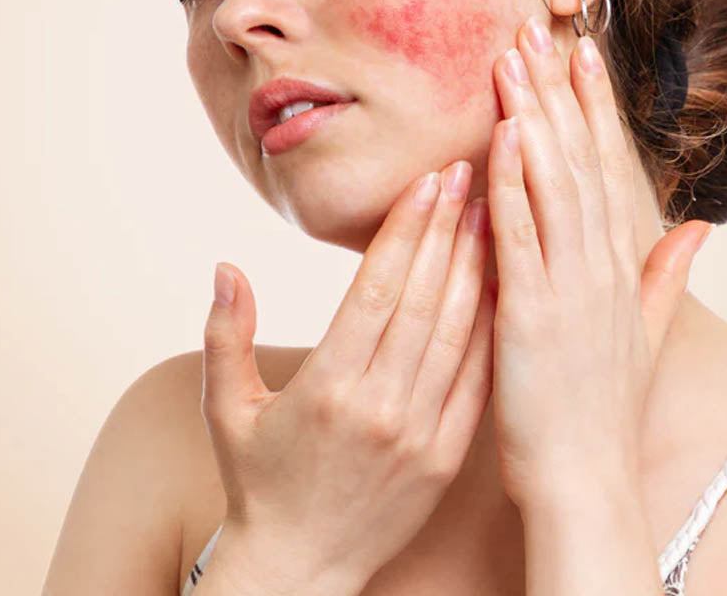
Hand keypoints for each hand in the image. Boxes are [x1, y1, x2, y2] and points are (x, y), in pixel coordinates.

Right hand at [199, 160, 495, 594]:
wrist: (300, 572)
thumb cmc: (257, 483)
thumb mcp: (224, 409)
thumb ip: (225, 334)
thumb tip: (226, 266)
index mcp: (325, 387)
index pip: (377, 288)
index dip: (406, 228)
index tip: (427, 179)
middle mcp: (379, 406)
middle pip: (424, 298)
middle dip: (448, 227)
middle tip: (466, 171)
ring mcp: (420, 433)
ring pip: (458, 332)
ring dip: (476, 266)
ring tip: (491, 210)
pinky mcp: (448, 456)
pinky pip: (478, 378)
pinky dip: (491, 326)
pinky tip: (503, 281)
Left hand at [486, 14, 711, 510]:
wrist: (587, 478)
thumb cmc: (606, 407)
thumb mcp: (647, 331)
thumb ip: (668, 273)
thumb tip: (699, 228)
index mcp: (619, 263)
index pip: (607, 165)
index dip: (594, 105)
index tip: (582, 52)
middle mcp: (600, 262)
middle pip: (579, 157)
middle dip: (558, 90)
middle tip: (539, 29)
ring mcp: (569, 284)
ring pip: (553, 181)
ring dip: (533, 115)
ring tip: (516, 58)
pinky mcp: (532, 311)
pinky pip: (522, 233)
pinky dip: (514, 181)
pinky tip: (504, 133)